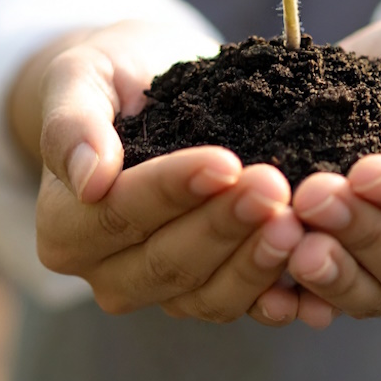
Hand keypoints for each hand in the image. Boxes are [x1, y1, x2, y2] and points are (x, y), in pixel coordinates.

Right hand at [27, 21, 303, 321]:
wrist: (147, 89)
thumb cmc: (108, 76)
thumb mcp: (79, 78)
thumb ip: (71, 125)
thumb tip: (89, 181)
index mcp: (65, 228)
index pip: (121, 214)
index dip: (174, 190)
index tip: (225, 161)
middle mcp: (106, 273)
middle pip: (168, 261)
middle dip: (225, 225)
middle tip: (274, 187)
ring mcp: (160, 291)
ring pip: (208, 294)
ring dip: (256, 263)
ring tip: (297, 222)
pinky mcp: (209, 291)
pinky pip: (244, 304)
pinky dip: (281, 296)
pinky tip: (314, 276)